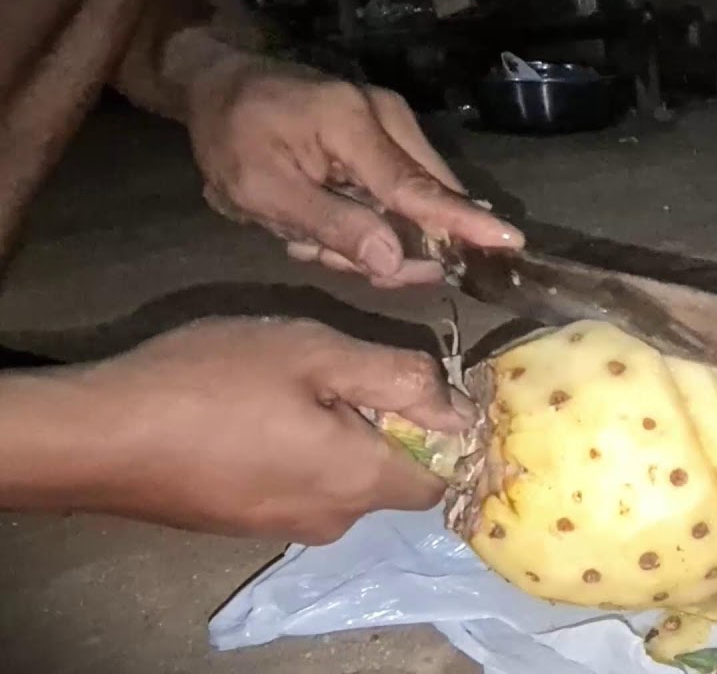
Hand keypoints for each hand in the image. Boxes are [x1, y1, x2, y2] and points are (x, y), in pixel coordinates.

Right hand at [61, 317, 472, 543]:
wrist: (97, 437)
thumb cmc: (211, 384)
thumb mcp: (314, 354)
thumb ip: (396, 376)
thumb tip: (454, 402)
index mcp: (361, 482)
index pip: (439, 480)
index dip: (443, 435)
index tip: (417, 387)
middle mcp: (332, 521)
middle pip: (389, 479)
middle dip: (383, 428)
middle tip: (339, 371)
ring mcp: (282, 527)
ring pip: (340, 480)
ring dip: (336, 437)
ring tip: (291, 386)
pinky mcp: (243, 523)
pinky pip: (296, 487)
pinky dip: (296, 453)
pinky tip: (253, 414)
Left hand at [184, 54, 523, 287]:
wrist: (222, 84)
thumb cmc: (231, 135)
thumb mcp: (260, 191)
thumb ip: (331, 224)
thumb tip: (396, 262)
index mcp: (351, 125)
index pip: (417, 188)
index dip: (463, 223)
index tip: (511, 243)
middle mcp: (386, 118)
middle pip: (422, 203)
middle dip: (390, 247)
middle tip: (321, 252)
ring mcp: (391, 123)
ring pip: (412, 205)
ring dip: (370, 234)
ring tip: (309, 231)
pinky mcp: (388, 134)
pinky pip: (400, 193)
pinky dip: (369, 217)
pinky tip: (325, 216)